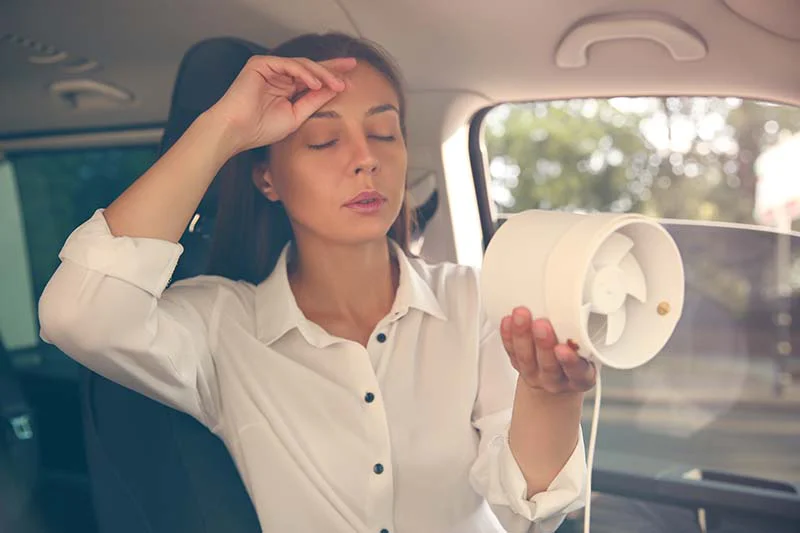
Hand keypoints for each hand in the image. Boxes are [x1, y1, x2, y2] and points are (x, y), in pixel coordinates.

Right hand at [207, 55, 357, 153]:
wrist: (237, 131)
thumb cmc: (262, 129)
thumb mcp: (297, 116)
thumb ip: (314, 101)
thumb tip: (336, 89)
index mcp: (287, 88)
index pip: (313, 79)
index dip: (332, 78)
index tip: (352, 82)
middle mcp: (280, 75)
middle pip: (311, 67)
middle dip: (332, 68)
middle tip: (352, 67)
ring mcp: (270, 68)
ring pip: (303, 64)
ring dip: (322, 73)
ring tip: (337, 84)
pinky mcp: (261, 63)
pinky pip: (289, 64)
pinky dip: (304, 73)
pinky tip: (316, 83)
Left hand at [500, 307, 595, 394]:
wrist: (558, 377)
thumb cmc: (578, 359)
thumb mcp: (590, 352)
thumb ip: (587, 337)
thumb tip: (583, 310)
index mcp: (580, 377)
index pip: (577, 372)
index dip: (570, 361)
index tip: (563, 349)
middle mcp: (557, 379)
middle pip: (548, 365)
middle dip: (543, 343)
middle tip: (541, 324)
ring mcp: (536, 375)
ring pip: (526, 358)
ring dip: (522, 335)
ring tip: (522, 316)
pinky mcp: (519, 366)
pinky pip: (511, 353)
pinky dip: (508, 336)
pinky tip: (508, 321)